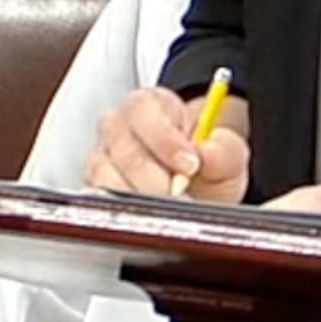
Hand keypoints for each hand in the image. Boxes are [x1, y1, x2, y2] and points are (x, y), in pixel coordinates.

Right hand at [87, 85, 250, 202]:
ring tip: (167, 210)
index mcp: (150, 104)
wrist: (196, 194)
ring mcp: (101, 157)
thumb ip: (225, 150)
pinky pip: (97, 197)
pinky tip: (144, 217)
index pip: (143, 109)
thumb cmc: (203, 167)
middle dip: (154, 176)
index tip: (190, 164)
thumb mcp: (227, 156)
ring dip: (138, 195)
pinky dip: (121, 210)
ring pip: (105, 174)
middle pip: (122, 145)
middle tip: (180, 195)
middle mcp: (119, 127)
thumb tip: (209, 152)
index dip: (165, 138)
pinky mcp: (94, 187)